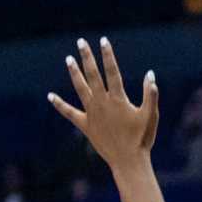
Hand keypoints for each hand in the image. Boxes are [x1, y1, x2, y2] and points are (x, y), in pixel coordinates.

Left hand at [49, 38, 158, 171]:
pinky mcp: (85, 125)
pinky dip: (59, 104)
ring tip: (68, 59)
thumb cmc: (142, 138)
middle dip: (87, 57)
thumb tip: (150, 75)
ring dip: (74, 73)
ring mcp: (92, 114)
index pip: (112, 71)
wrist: (128, 161)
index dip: (108, 55)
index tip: (103, 41)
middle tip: (81, 42)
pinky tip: (50, 96)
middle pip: (92, 75)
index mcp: (118, 99)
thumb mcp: (150, 115)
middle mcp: (102, 103)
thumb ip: (150, 94)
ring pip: (80, 88)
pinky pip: (69, 113)